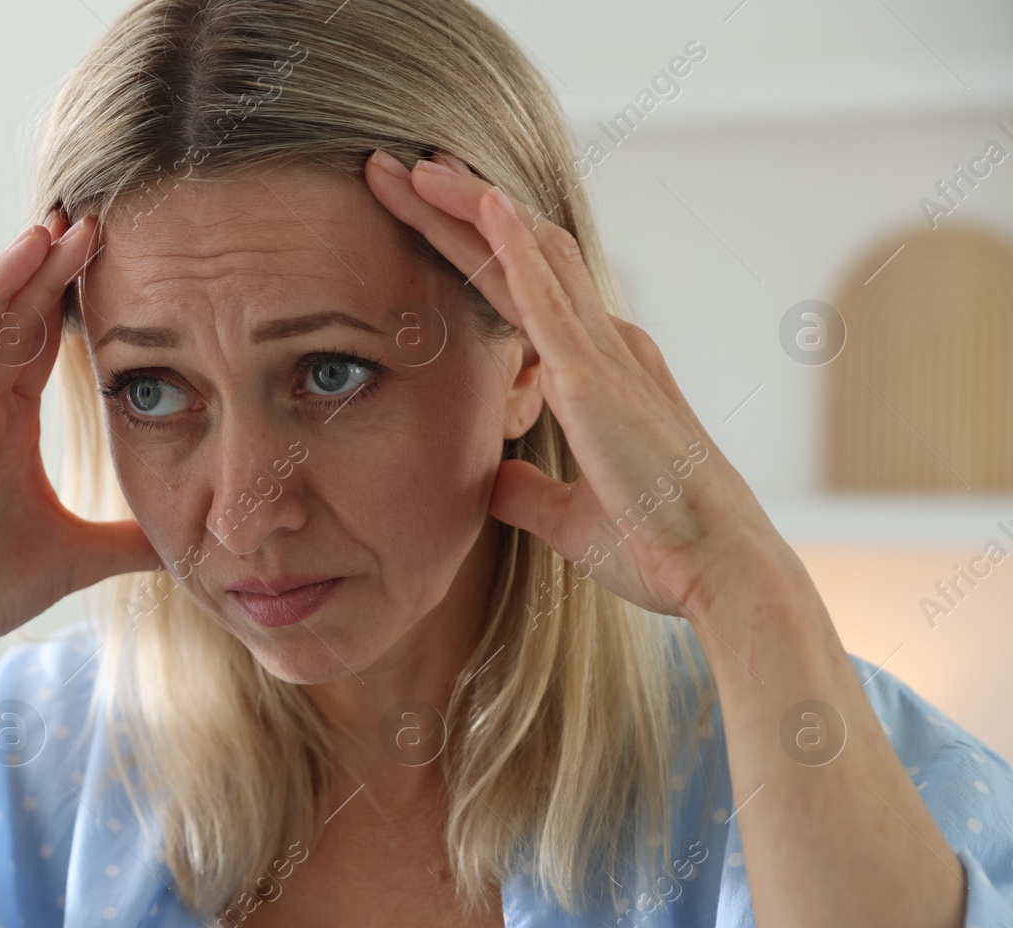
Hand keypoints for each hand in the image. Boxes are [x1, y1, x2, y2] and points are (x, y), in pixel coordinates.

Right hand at [0, 210, 160, 687]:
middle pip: (10, 322)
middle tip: (88, 215)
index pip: (40, 341)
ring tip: (39, 233)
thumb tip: (192, 538)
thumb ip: (130, 540)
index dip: (70, 293)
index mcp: (6, 426)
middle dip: (45, 268)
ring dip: (4, 282)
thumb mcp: (79, 556)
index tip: (109, 245)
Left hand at [364, 148, 788, 618]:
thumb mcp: (570, 516)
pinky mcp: (595, 380)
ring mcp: (603, 355)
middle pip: (521, 253)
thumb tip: (494, 480)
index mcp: (601, 371)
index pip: (523, 289)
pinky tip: (482, 205)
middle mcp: (606, 346)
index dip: (471, 246)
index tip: (419, 213)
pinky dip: (512, 247)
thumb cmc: (660, 544)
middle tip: (397, 169)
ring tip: (413, 166)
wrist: (718, 573)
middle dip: (457, 207)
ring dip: (469, 207)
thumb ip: (529, 491)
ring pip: (528, 256)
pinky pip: (547, 299)